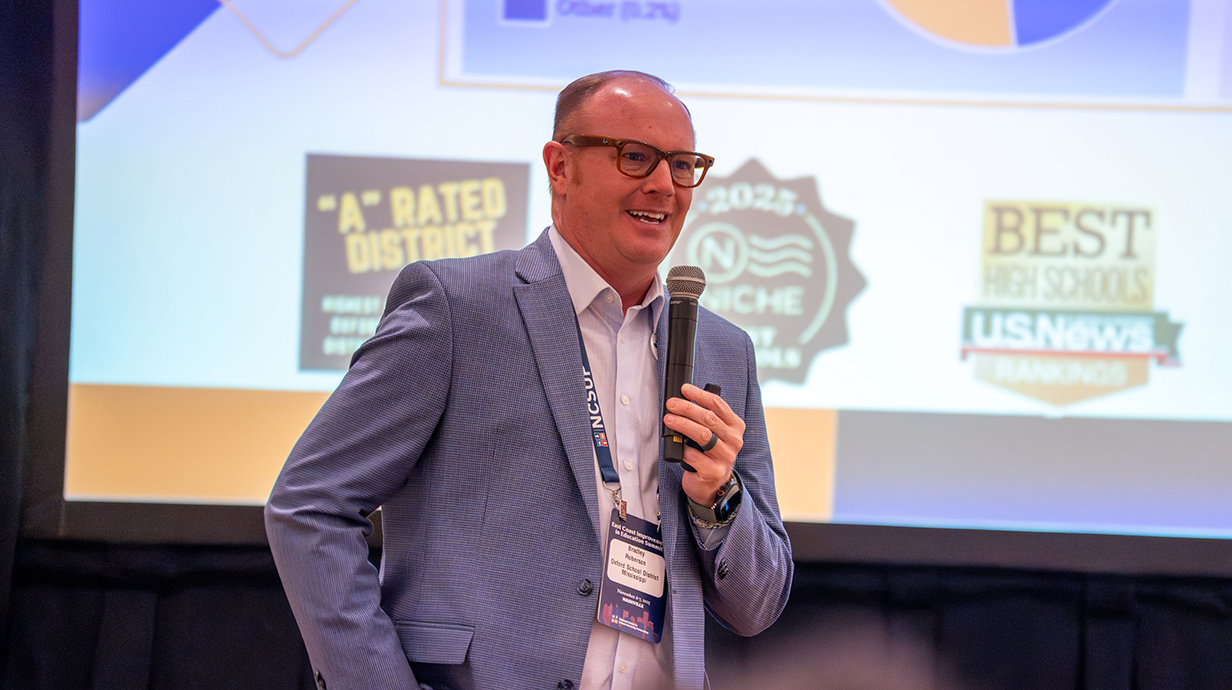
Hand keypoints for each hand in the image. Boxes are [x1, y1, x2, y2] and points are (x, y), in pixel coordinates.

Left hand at [663, 383, 744, 505]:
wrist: (711, 484)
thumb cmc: (708, 453)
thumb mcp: (714, 433)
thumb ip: (706, 418)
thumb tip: (683, 400)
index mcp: (735, 426)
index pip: (718, 405)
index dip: (700, 395)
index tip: (684, 389)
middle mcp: (734, 441)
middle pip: (709, 418)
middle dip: (687, 408)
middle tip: (671, 404)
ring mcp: (725, 457)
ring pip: (703, 435)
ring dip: (683, 424)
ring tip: (669, 419)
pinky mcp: (713, 471)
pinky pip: (695, 456)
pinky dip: (682, 448)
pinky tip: (675, 444)